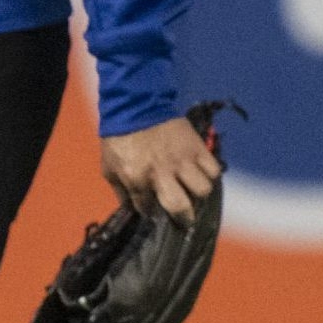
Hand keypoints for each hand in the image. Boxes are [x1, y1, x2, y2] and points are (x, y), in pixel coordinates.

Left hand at [101, 116, 221, 227]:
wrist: (135, 105)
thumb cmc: (119, 137)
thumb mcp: (109, 166)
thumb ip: (120, 190)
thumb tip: (132, 210)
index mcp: (137, 178)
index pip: (149, 210)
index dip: (153, 216)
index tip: (157, 217)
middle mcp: (162, 172)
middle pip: (181, 206)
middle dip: (183, 217)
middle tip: (183, 217)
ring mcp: (182, 160)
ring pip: (202, 190)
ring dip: (198, 193)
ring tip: (190, 189)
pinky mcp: (197, 148)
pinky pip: (214, 171)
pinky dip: (209, 175)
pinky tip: (199, 173)